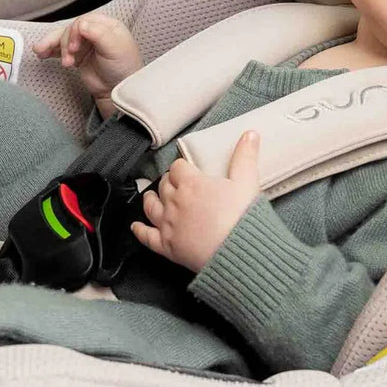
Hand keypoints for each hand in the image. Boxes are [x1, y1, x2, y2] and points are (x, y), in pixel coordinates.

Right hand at [34, 13, 141, 115]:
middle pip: (71, 30)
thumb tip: (81, 24)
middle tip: (68, 58)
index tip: (74, 47)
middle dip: (64, 42)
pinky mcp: (77, 56)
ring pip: (63, 38)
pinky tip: (40, 54)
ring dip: (51, 45)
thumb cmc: (123, 67)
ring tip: (41, 53)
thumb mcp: (114, 48)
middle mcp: (94, 32)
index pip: (83, 21)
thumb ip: (98, 34)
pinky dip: (49, 51)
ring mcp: (84, 44)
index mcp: (106, 25)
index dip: (75, 32)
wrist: (118, 89)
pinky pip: (60, 49)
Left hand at [131, 131, 261, 272]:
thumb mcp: (247, 182)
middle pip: (164, 185)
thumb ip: (245, 156)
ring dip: (151, 199)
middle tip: (176, 184)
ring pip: (151, 207)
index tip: (186, 169)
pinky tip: (136, 227)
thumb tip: (250, 134)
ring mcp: (168, 224)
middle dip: (169, 182)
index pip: (178, 168)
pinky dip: (139, 230)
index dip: (182, 168)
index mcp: (191, 183)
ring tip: (152, 196)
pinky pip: (147, 236)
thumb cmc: (242, 218)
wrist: (238, 252)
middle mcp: (175, 201)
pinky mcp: (166, 246)